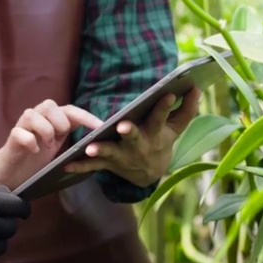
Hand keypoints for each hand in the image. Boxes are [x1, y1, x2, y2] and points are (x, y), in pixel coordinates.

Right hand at [0, 99, 102, 189]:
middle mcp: (36, 118)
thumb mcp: (57, 148)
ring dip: (45, 130)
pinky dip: (30, 141)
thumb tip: (96, 138)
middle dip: (60, 121)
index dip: (85, 116)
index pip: (70, 110)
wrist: (11, 173)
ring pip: (33, 114)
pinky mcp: (11, 139)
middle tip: (61, 138)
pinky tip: (34, 151)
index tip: (101, 126)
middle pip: (49, 105)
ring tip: (48, 146)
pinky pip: (20, 133)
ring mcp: (22, 126)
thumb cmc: (36, 160)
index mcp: (50, 120)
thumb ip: (71, 139)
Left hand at [63, 88, 200, 187]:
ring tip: (89, 148)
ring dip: (101, 150)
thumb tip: (196, 87)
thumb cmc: (161, 141)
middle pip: (135, 138)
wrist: (150, 174)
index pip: (161, 118)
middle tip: (123, 126)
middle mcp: (140, 146)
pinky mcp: (109, 164)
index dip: (164, 106)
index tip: (167, 93)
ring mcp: (123, 157)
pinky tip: (66, 164)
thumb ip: (186, 109)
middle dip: (130, 132)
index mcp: (156, 133)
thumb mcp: (176, 129)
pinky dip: (80, 166)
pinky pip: (93, 167)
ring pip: (111, 153)